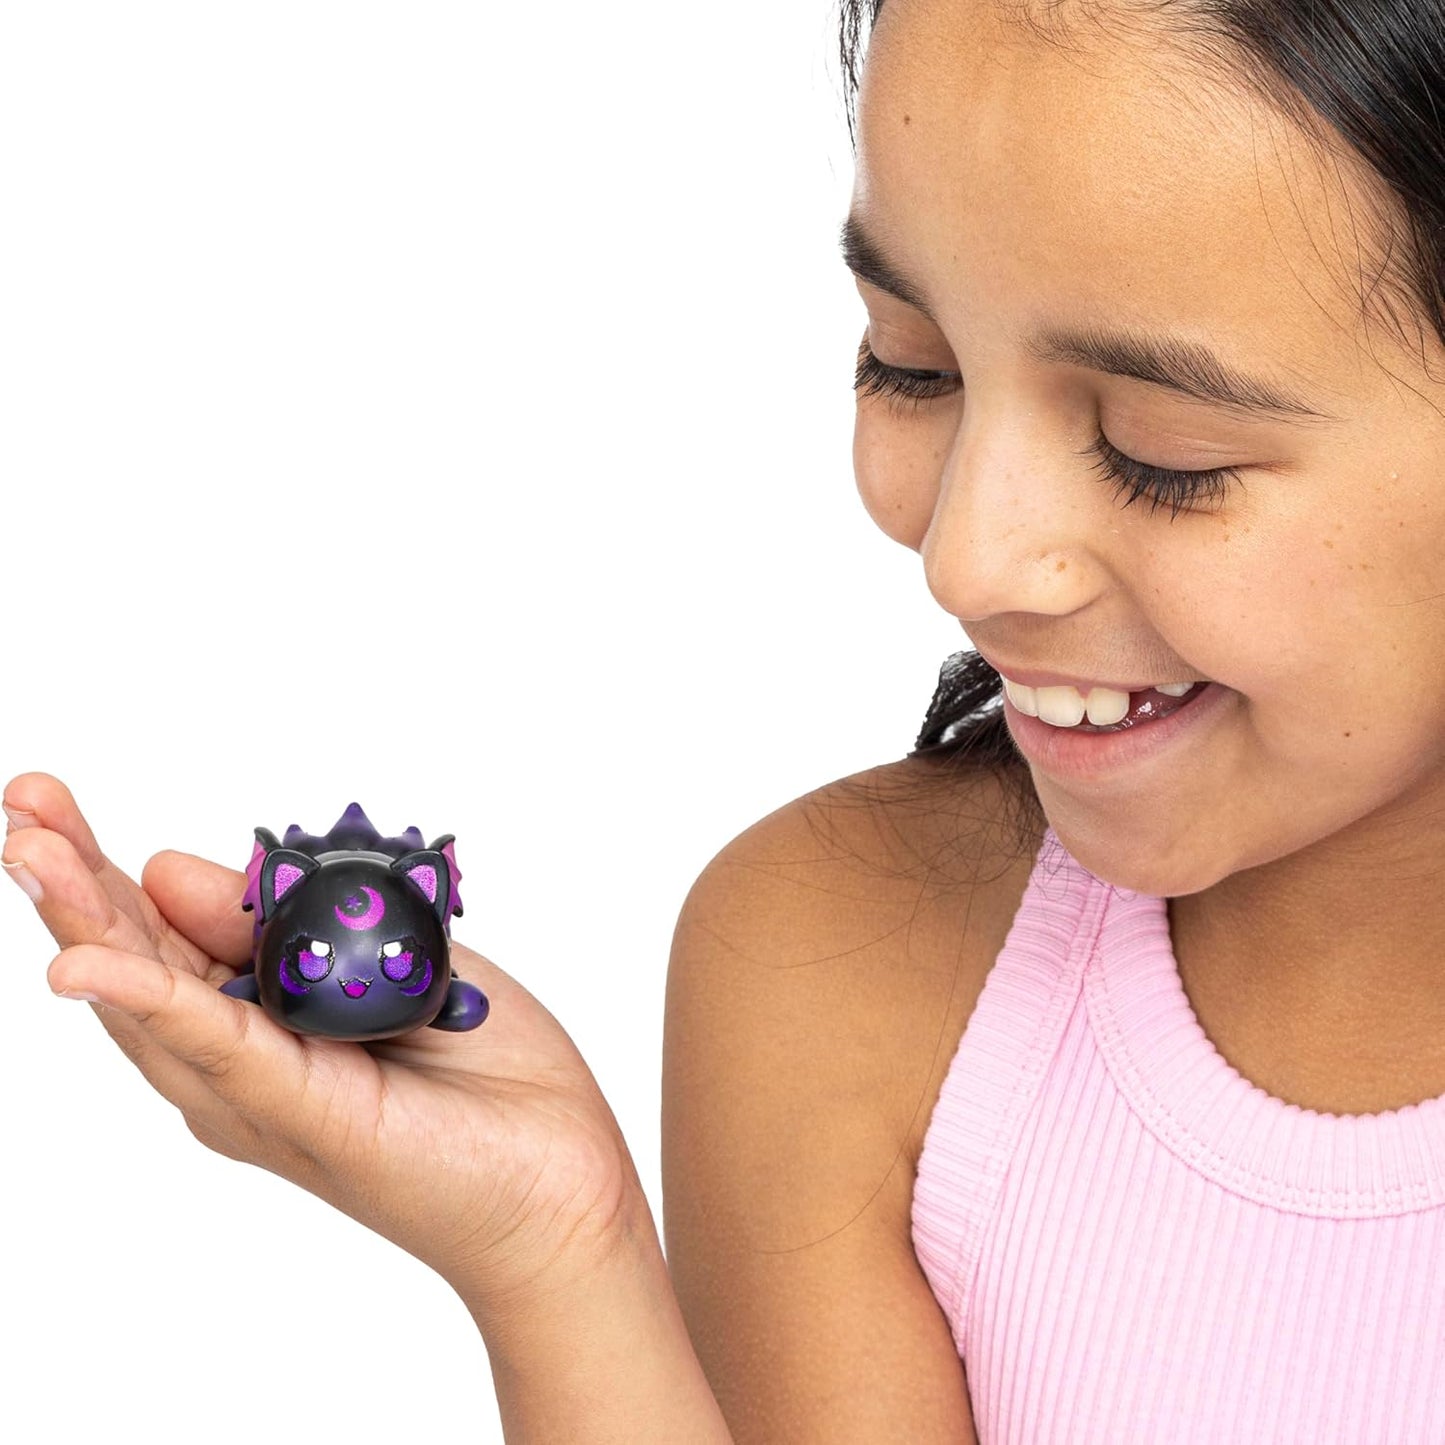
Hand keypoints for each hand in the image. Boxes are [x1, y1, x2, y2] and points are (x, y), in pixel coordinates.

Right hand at [3, 774, 642, 1318]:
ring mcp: (264, 1095)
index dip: (107, 869)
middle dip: (72, 882)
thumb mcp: (386, 960)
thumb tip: (167, 870)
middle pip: (136, 963)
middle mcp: (241, 1064)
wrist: (563, 1183)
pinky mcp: (306, 1116)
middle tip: (22, 802)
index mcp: (261, 1021)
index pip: (164, 935)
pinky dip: (153, 1003)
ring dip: (88, 926)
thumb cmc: (485, 1079)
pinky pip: (221, 1048)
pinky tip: (88, 968)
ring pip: (154, 1002)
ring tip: (27, 853)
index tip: (49, 798)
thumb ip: (285, 922)